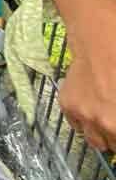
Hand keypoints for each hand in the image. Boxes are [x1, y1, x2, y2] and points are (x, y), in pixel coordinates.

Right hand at [54, 0, 115, 150]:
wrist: (99, 34)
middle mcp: (106, 124)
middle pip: (114, 146)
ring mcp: (85, 116)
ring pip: (96, 142)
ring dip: (104, 135)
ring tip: (109, 119)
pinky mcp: (67, 104)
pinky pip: (77, 125)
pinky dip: (85, 121)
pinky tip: (93, 106)